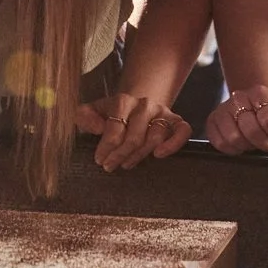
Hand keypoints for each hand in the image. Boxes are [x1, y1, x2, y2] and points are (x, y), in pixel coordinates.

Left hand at [76, 93, 192, 171]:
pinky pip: (182, 131)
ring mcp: (162, 112)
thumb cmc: (110, 115)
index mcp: (123, 101)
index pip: (115, 127)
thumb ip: (84, 116)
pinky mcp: (176, 121)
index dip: (106, 146)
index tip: (99, 159)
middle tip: (109, 166)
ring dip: (139, 155)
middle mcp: (144, 104)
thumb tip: (97, 127)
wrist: (134, 107)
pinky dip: (173, 143)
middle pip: (134, 136)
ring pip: (155, 137)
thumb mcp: (92, 112)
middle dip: (120, 155)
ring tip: (127, 164)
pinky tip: (159, 155)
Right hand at [204, 85, 267, 154]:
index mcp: (260, 93)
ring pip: (232, 138)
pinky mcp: (212, 122)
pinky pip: (219, 143)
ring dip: (247, 146)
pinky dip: (233, 149)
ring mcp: (223, 108)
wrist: (263, 119)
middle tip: (267, 142)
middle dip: (262, 143)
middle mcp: (238, 97)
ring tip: (254, 142)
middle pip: (249, 130)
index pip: (266, 119)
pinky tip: (241, 144)